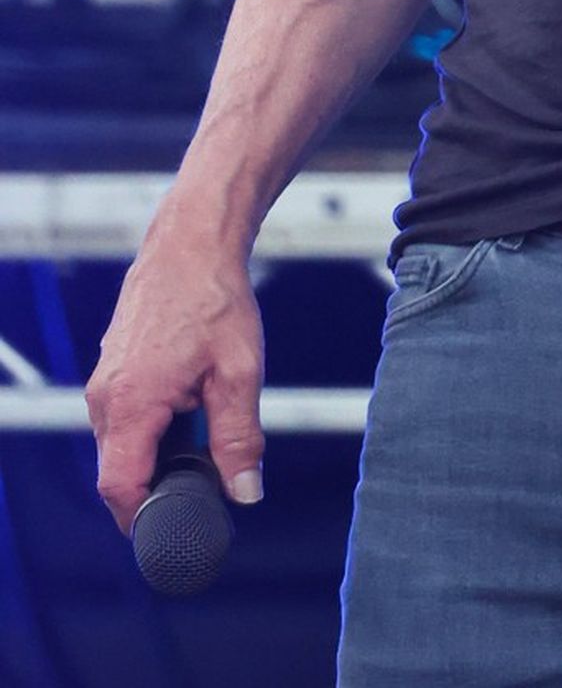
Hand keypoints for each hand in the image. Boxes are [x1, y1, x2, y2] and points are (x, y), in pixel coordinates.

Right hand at [87, 220, 265, 532]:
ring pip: (120, 445)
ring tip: (201, 439)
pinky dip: (150, 428)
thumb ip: (240, 437)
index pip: (119, 488)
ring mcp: (105, 381)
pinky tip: (188, 410)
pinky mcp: (112, 369)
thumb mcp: (239, 372)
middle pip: (118, 472)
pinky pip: (123, 418)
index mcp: (132, 403)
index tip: (176, 529)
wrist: (191, 242)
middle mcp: (106, 397)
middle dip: (154, 489)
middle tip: (201, 490)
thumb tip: (245, 493)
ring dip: (154, 455)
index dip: (144, 519)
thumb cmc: (215, 299)